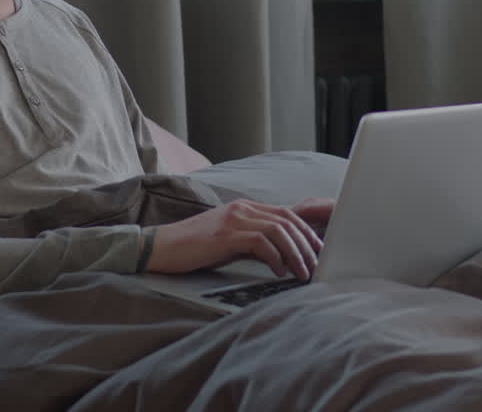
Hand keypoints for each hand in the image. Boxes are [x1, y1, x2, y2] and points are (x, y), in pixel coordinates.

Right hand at [144, 197, 335, 279]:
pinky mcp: (226, 234)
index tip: (319, 253)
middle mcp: (242, 208)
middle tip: (317, 266)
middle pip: (288, 220)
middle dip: (308, 244)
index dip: (307, 233)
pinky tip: (278, 272)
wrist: (162, 247)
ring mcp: (234, 219)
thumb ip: (254, 241)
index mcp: (245, 207)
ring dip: (296, 254)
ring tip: (302, 273)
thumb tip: (281, 256)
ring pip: (279, 230)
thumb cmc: (194, 248)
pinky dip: (276, 258)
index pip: (287, 214)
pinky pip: (262, 242)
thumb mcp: (230, 241)